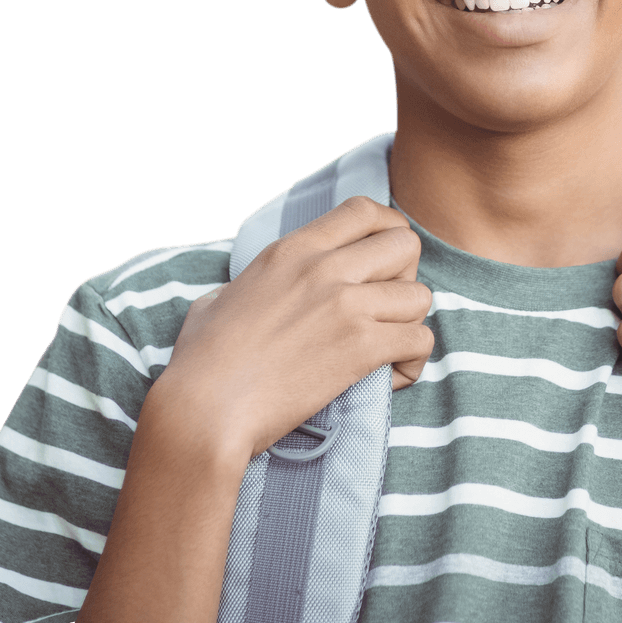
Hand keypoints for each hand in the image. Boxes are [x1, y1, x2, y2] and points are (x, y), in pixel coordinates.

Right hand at [157, 196, 433, 461]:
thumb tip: (248, 291)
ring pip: (420, 295)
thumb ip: (250, 285)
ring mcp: (345, 305)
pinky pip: (419, 340)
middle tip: (387, 307)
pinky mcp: (360, 348)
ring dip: (410, 322)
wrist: (203, 412)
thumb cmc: (201, 363)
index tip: (382, 259)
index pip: (362, 210)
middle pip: (405, 243)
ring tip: (388, 346)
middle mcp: (323, 267)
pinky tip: (389, 375)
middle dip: (406, 274)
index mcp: (292, 250)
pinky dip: (412, 361)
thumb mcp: (219, 299)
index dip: (385, 229)